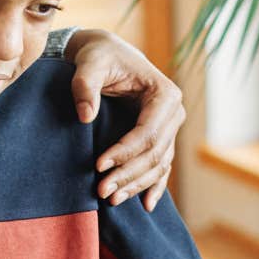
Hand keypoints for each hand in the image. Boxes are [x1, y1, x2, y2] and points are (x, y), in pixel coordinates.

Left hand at [65, 29, 183, 210]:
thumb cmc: (99, 56)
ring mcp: (170, 127)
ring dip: (136, 184)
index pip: (147, 133)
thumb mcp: (89, 63)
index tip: (98, 165)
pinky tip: (145, 204)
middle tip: (102, 191)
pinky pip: (161, 166)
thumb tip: (85, 116)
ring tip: (111, 198)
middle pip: (155, 153)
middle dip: (128, 174)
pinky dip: (153, 185)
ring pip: (158, 164)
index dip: (124, 152)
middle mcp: (173, 113)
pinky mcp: (160, 137)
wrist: (106, 54)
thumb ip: (84, 86)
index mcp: (164, 94)